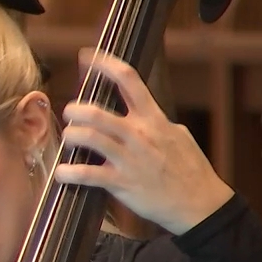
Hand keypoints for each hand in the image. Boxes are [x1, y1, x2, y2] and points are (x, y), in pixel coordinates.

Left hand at [54, 48, 233, 234]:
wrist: (200, 203)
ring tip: (67, 138)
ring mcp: (130, 159)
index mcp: (153, 119)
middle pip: (98, 113)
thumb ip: (156, 123)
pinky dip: (71, 173)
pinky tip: (62, 173)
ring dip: (72, 136)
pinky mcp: (123, 183)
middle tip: (69, 112)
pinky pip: (90, 175)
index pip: (129, 80)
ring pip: (91, 138)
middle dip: (76, 110)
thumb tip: (143, 113)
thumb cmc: (190, 170)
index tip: (88, 57)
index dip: (105, 64)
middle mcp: (139, 135)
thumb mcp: (178, 136)